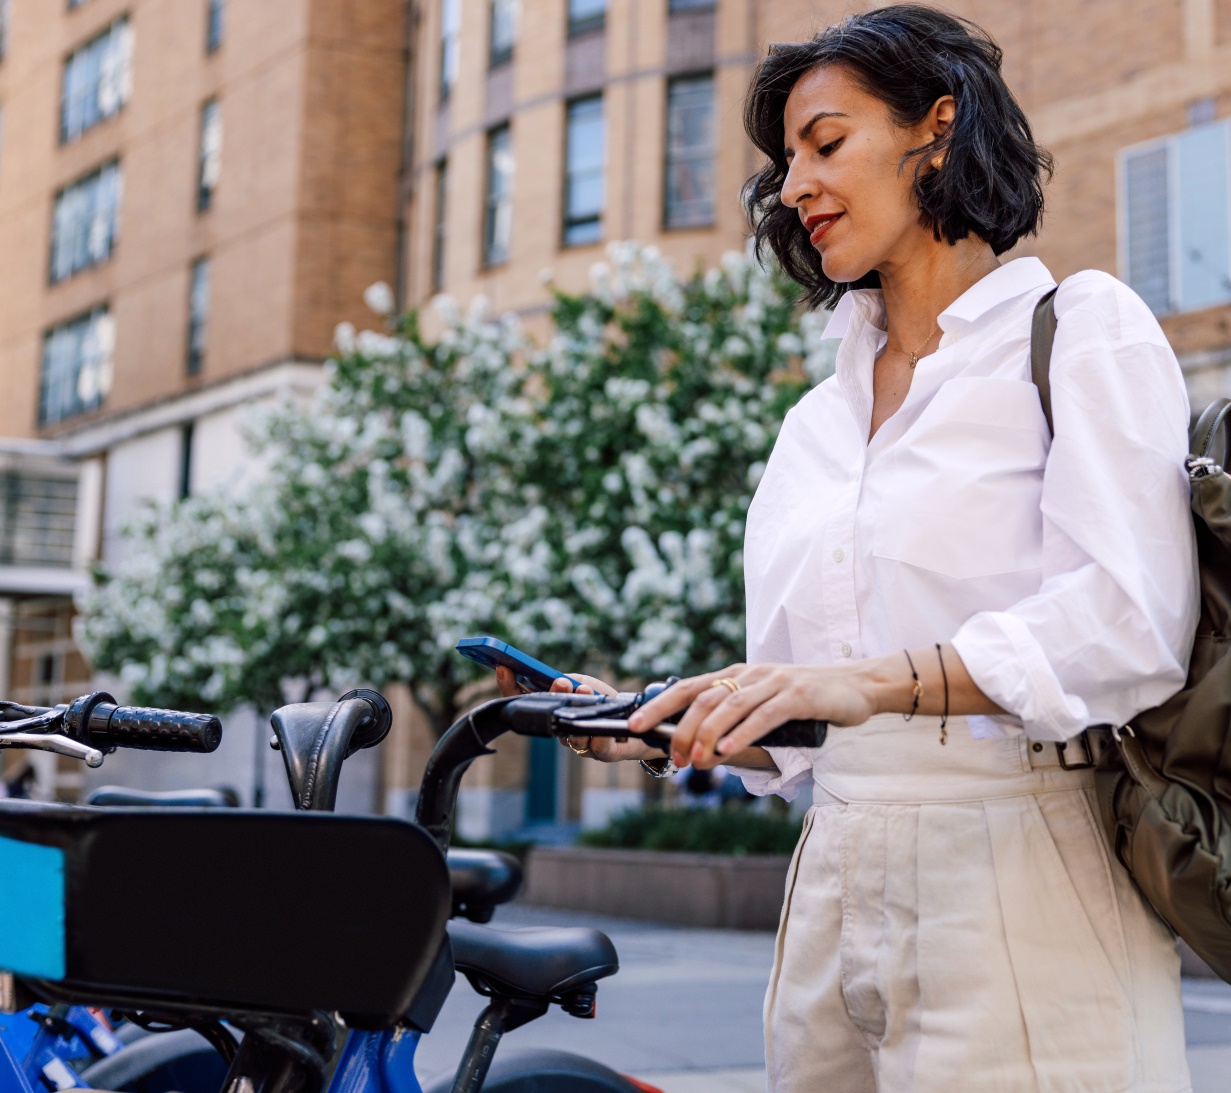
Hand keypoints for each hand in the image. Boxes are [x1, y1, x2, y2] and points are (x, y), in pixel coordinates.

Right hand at [493, 667, 664, 763]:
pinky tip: (600, 729)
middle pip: (546, 719)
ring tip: (585, 693)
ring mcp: (580, 744)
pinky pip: (599, 749)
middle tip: (559, 682)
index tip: (502, 668)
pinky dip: (599, 738)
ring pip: (571, 737)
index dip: (510, 686)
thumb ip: (570, 681)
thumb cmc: (605, 701)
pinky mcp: (604, 753)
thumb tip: (558, 682)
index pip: (524, 700)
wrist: (638, 721)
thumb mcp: (586, 684)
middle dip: (551, 699)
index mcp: (551, 710)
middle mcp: (560, 730)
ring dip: (578, 714)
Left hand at [627, 662, 880, 769]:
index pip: (688, 688)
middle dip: (680, 729)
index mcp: (737, 676)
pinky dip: (742, 733)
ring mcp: (773, 682)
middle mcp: (750, 675)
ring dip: (707, 735)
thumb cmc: (806, 700)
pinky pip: (763, 715)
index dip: (659, 706)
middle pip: (703, 699)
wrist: (857, 686)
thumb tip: (697, 748)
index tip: (635, 725)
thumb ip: (735, 718)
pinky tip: (728, 750)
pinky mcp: (797, 695)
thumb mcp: (764, 704)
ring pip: (729, 707)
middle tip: (673, 757)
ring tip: (695, 759)